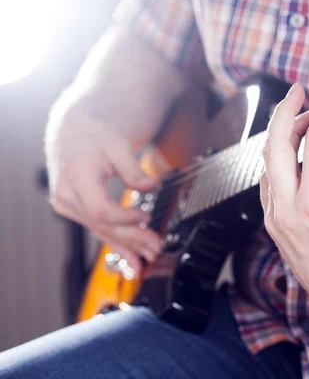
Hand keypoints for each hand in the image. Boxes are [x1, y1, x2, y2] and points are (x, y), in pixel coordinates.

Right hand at [45, 107, 161, 273]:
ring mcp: (69, 206)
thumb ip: (133, 169)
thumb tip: (151, 186)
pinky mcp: (76, 212)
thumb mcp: (117, 146)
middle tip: (155, 247)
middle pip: (104, 225)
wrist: (73, 135)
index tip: (145, 217)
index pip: (100, 209)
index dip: (125, 217)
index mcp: (77, 176)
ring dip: (126, 246)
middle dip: (132, 238)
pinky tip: (131, 258)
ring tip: (147, 258)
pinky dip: (116, 244)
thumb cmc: (93, 137)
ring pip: (102, 231)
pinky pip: (98, 230)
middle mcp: (68, 195)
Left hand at [259, 84, 308, 327]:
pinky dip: (278, 162)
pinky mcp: (273, 226)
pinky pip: (268, 184)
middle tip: (299, 91)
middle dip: (286, 109)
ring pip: (267, 162)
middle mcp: (289, 209)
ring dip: (281, 136)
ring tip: (301, 122)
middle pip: (275, 142)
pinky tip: (293, 155)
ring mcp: (276, 218)